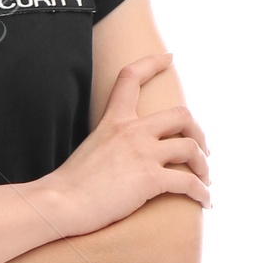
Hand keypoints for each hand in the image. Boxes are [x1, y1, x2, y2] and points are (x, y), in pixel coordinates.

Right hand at [39, 53, 210, 237]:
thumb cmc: (68, 186)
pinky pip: (188, 182)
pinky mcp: (150, 179)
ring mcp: (143, 154)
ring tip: (204, 179)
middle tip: (201, 150)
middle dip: (198, 132)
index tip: (168, 58)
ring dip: (203, 165)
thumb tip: (119, 157)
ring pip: (191, 148)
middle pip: (181, 115)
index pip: (131, 78)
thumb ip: (109, 144)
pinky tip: (205, 201)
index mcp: (114, 121)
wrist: (59, 204)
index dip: (152, 63)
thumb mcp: (89, 149)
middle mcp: (132, 131)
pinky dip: (201, 193)